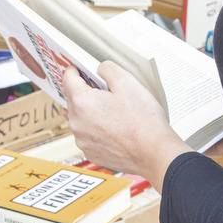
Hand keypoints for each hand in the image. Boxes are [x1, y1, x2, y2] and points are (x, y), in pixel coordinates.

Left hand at [62, 61, 192, 192]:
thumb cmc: (142, 121)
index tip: (78, 69)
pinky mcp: (91, 153)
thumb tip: (100, 69)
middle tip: (102, 89)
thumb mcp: (127, 82)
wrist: (153, 152)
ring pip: (80, 119)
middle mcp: (77, 123)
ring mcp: (83, 141)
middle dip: (85, 92)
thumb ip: (108, 69)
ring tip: (111, 110)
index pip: (68, 80)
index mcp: (82, 102)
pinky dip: (95, 129)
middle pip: (73, 100)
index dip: (74, 71)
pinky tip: (112, 127)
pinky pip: (88, 135)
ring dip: (90, 112)